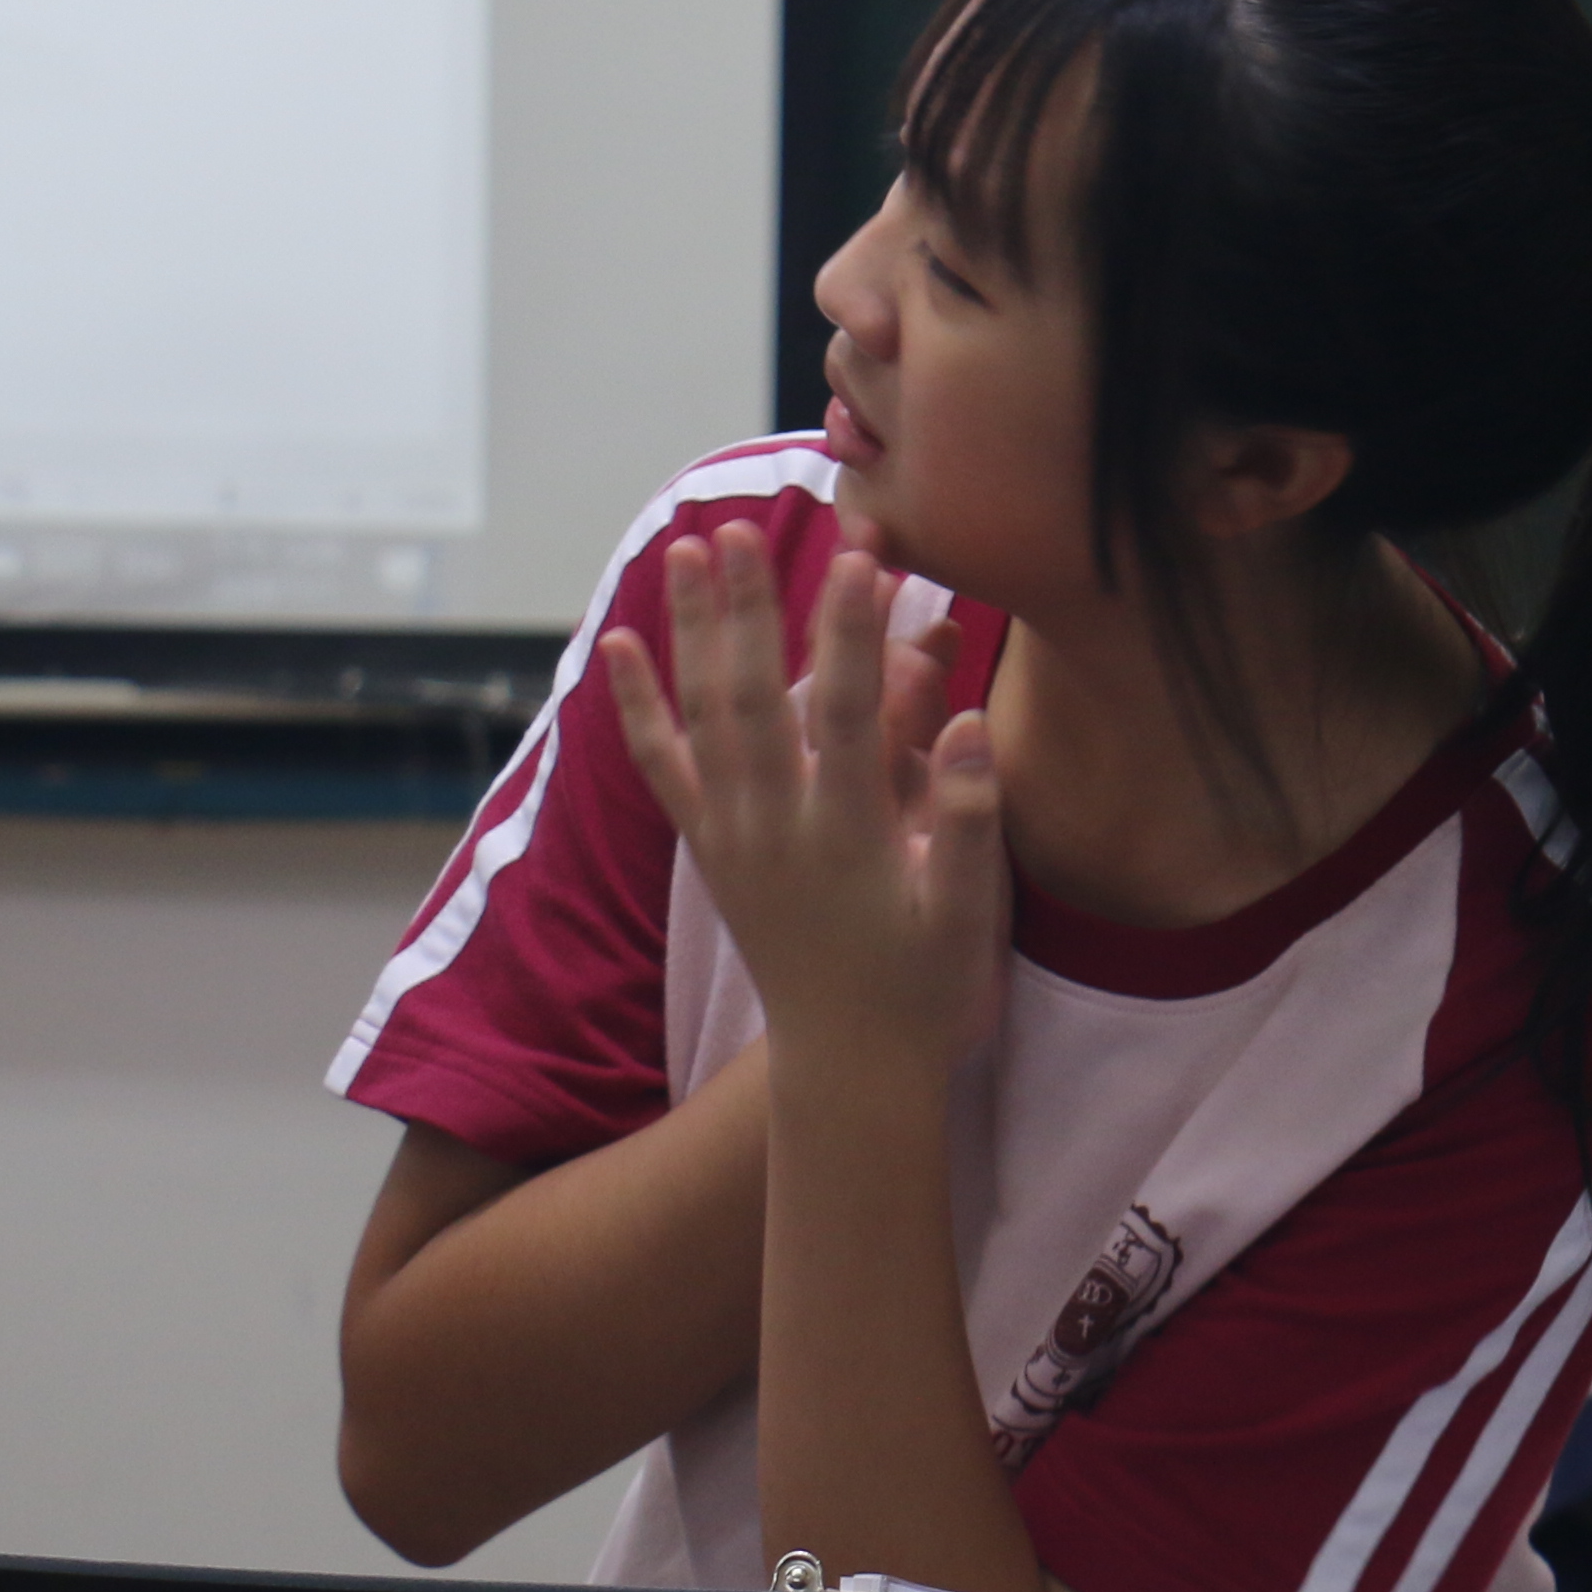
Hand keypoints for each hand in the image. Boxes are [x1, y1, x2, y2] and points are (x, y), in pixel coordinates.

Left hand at [599, 525, 1005, 1077]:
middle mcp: (774, 830)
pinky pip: (663, 768)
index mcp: (846, 837)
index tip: (861, 556)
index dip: (852, 632)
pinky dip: (638, 706)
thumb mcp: (970, 914)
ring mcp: (733, 838)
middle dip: (747, 609)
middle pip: (752, 699)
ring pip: (703, 719)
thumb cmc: (925, 985)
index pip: (844, 713)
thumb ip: (970, 820)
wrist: (850, 1063)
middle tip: (742, 528)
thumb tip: (972, 724)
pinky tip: (619, 647)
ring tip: (686, 551)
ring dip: (692, 632)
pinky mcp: (712, 849)